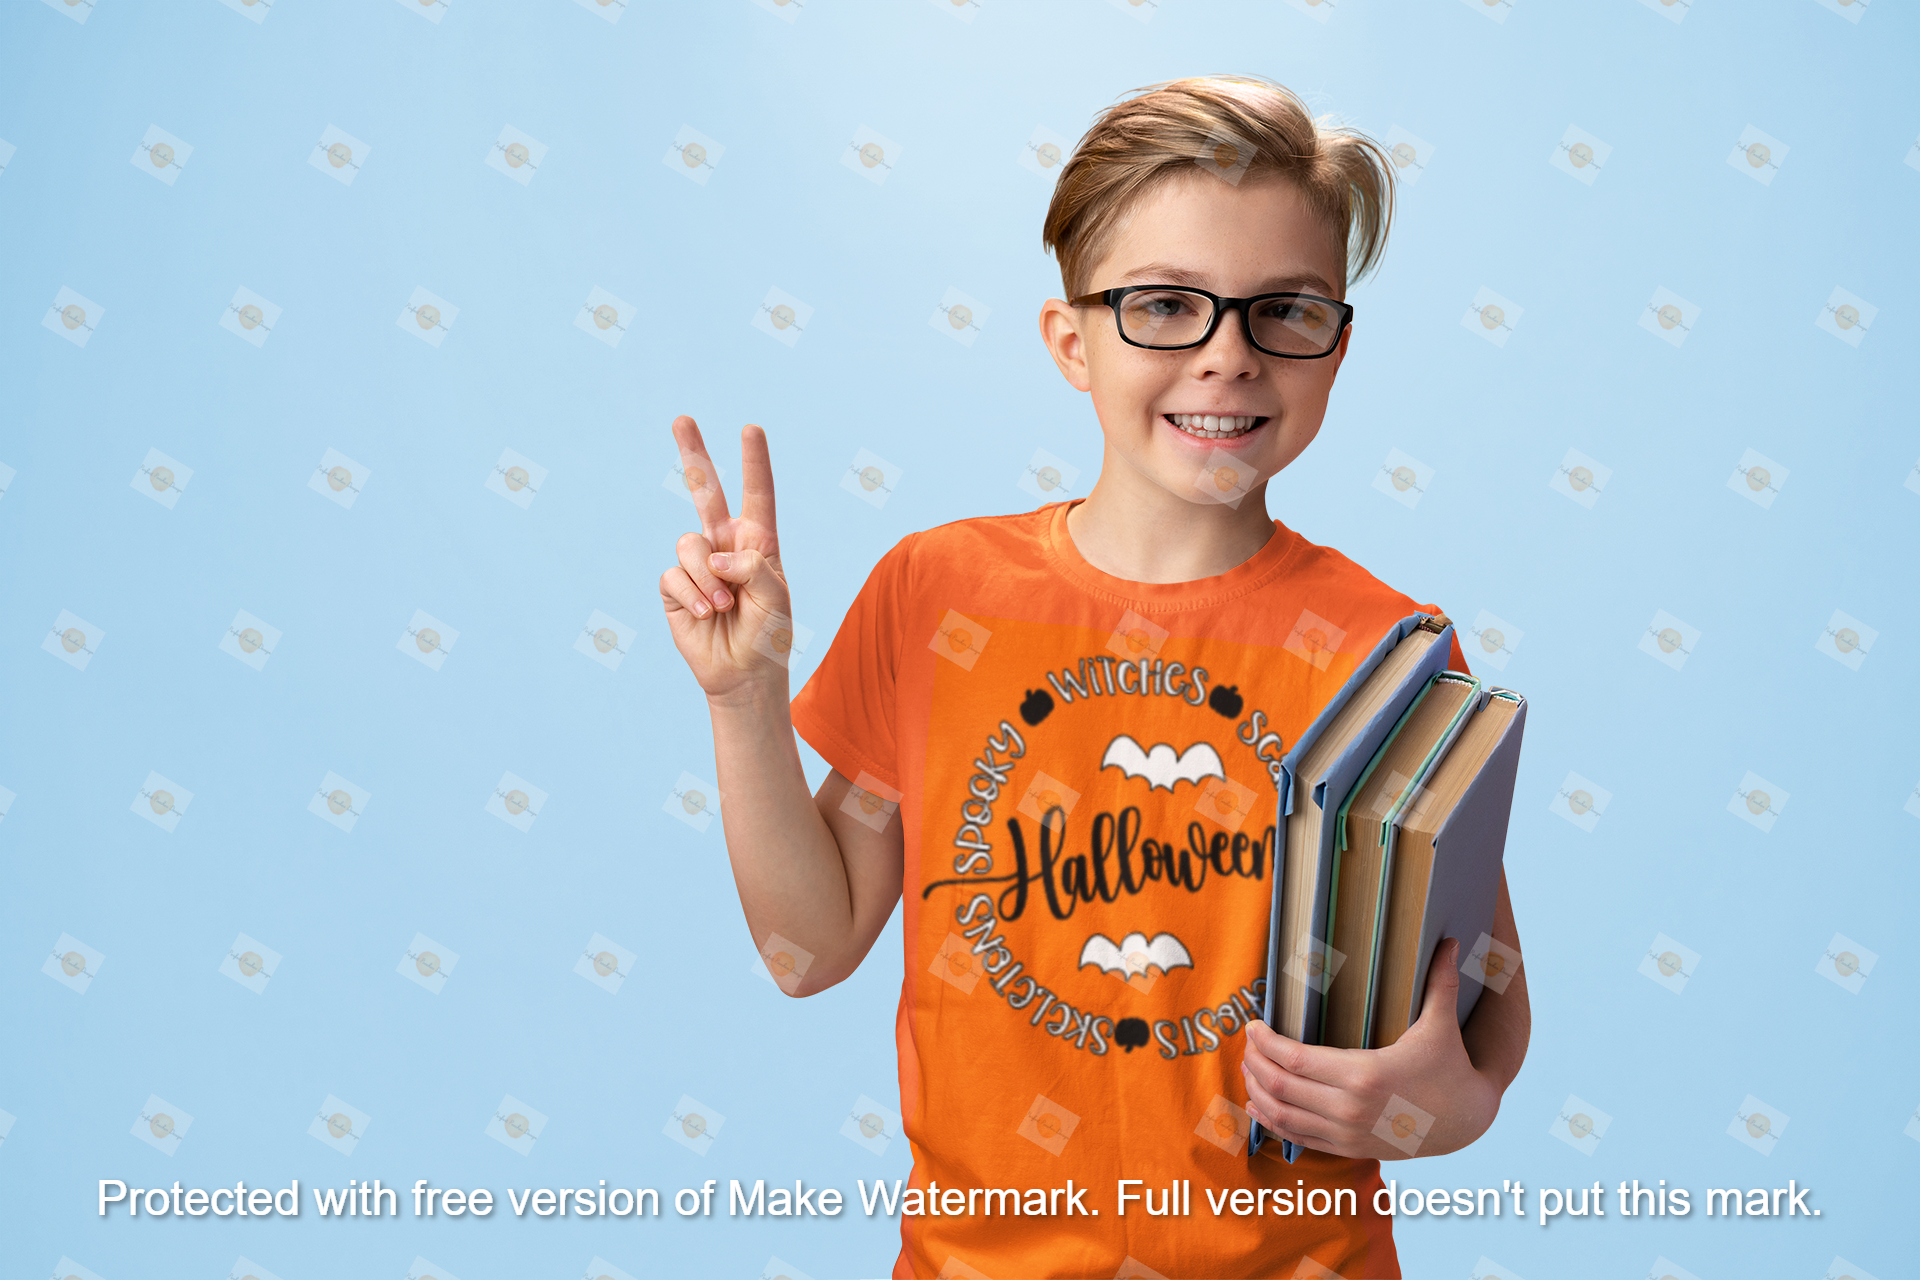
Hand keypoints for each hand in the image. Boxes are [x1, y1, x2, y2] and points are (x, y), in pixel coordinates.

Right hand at [658, 416, 792, 702]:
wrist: (743, 674)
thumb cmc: (769, 634)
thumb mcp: (776, 597)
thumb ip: (752, 567)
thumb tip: (715, 554)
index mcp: (758, 542)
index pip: (757, 495)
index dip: (753, 462)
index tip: (751, 429)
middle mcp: (725, 546)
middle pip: (705, 492)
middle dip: (693, 454)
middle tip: (681, 418)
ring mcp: (698, 565)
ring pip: (690, 544)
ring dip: (707, 578)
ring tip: (723, 606)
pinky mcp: (675, 586)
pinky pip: (674, 574)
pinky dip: (691, 595)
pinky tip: (704, 614)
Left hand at [1240, 939, 1501, 1159]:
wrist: (1468, 1120)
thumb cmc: (1450, 1067)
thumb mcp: (1441, 1025)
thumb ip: (1438, 982)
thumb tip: (1447, 940)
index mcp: (1365, 1074)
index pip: (1296, 1060)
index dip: (1266, 1043)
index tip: (1251, 1026)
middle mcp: (1351, 1109)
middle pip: (1281, 1087)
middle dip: (1255, 1063)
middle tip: (1245, 1044)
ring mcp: (1348, 1134)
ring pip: (1284, 1116)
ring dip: (1257, 1092)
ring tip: (1248, 1069)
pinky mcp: (1350, 1149)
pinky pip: (1300, 1139)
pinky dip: (1273, 1123)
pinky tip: (1258, 1106)